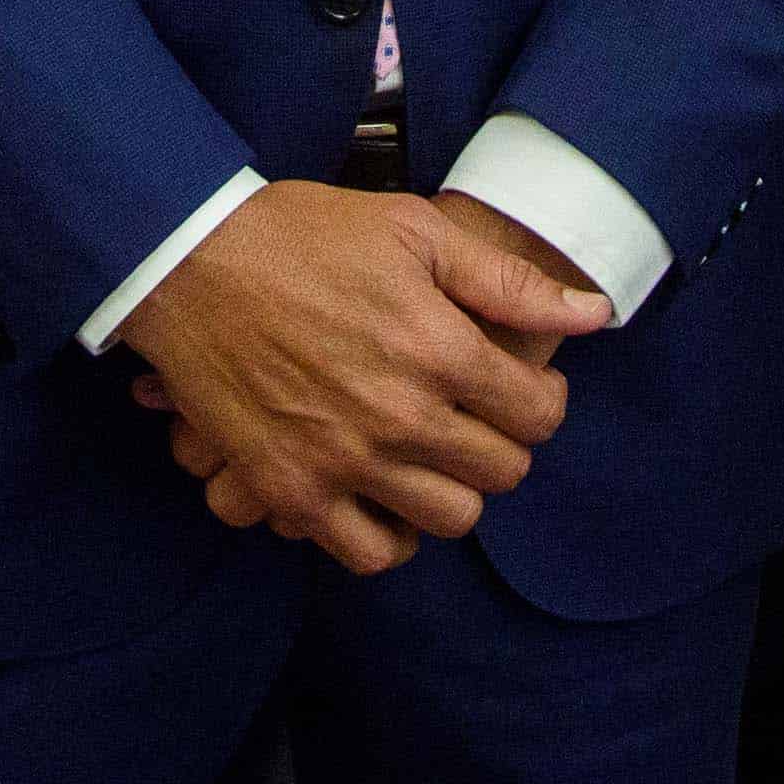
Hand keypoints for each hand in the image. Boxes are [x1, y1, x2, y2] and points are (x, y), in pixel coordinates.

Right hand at [120, 181, 606, 572]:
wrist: (189, 260)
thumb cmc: (301, 235)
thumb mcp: (414, 231)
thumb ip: (507, 282)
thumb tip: (595, 314)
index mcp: (439, 348)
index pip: (539, 414)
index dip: (541, 398)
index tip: (519, 384)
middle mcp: (401, 416)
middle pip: (502, 471)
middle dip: (503, 441)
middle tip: (475, 415)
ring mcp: (346, 461)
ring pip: (450, 518)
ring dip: (454, 488)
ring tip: (433, 453)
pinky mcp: (293, 490)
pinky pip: (371, 553)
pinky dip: (389, 535)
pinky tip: (385, 494)